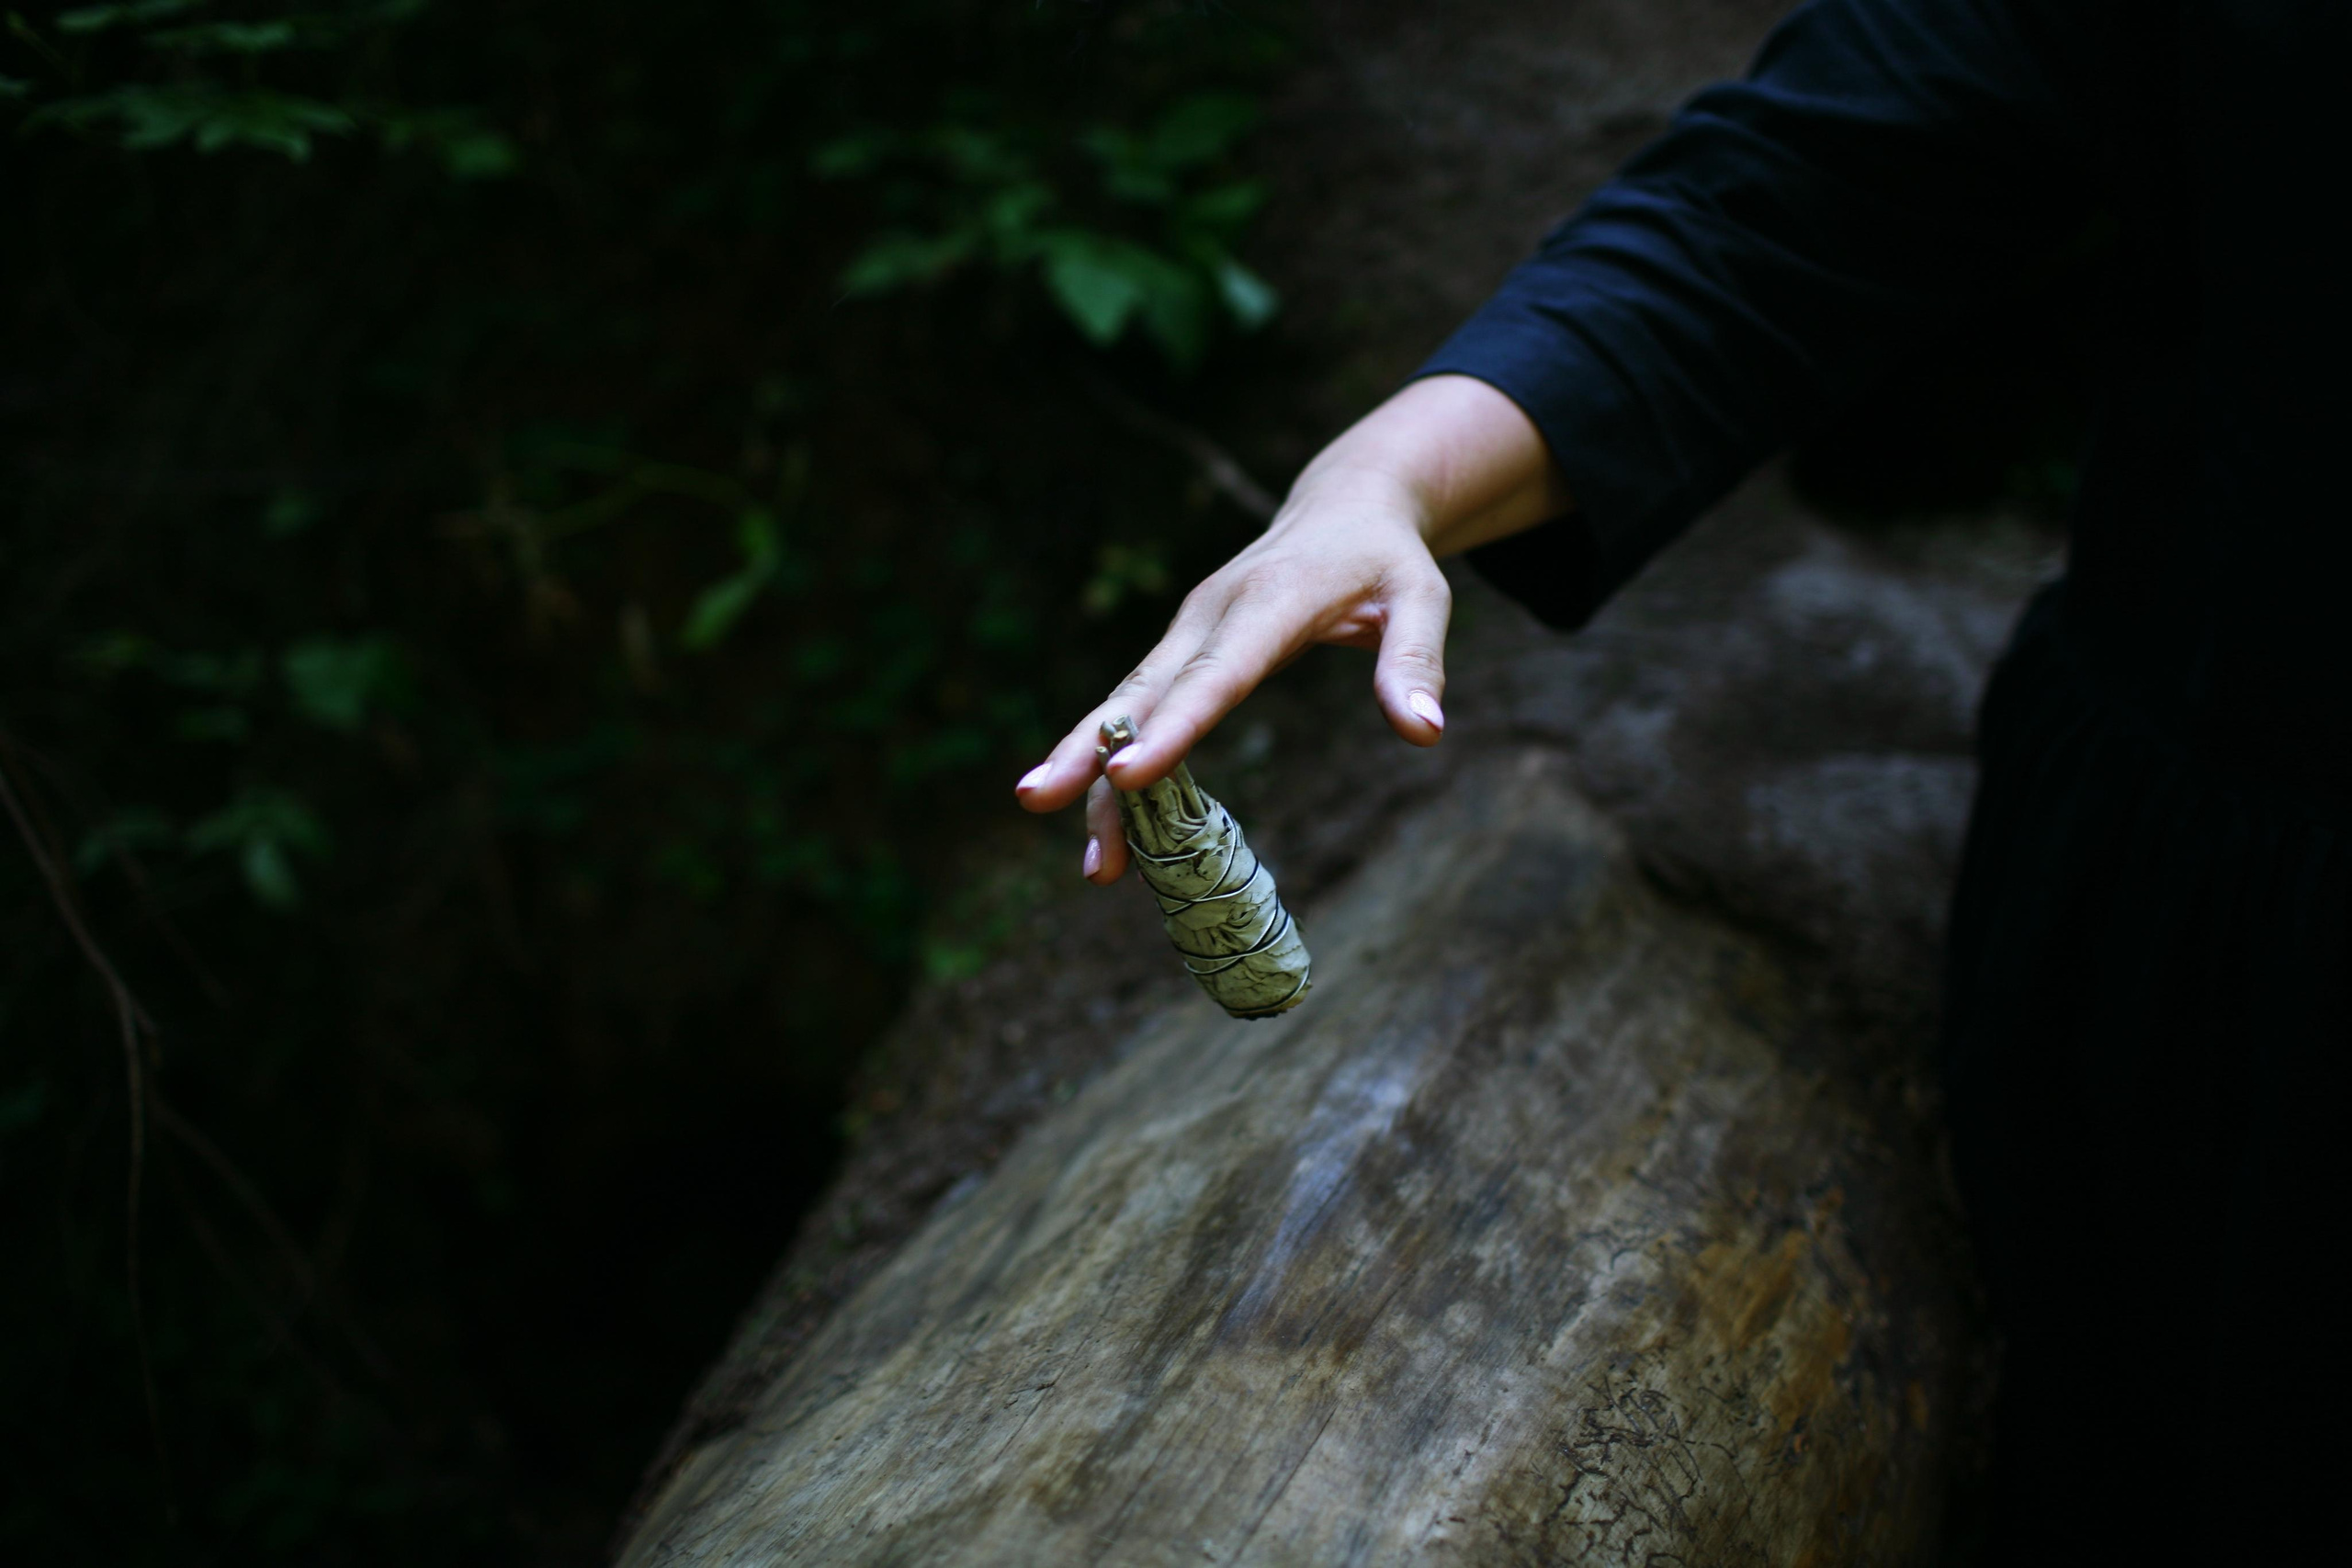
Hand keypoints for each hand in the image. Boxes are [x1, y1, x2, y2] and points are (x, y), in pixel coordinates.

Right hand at [1012, 375, 1568, 885]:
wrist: (1344, 506)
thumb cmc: (1386, 558)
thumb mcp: (1423, 597)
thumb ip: (1415, 663)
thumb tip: (1423, 733)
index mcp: (1270, 601)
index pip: (1217, 674)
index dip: (1172, 727)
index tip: (1126, 775)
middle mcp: (1212, 615)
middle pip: (1141, 691)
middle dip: (1087, 750)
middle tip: (1037, 801)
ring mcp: (1187, 631)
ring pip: (1125, 704)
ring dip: (1089, 774)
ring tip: (1089, 863)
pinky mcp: (1180, 648)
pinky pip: (1139, 709)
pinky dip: (1113, 763)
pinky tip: (1107, 831)